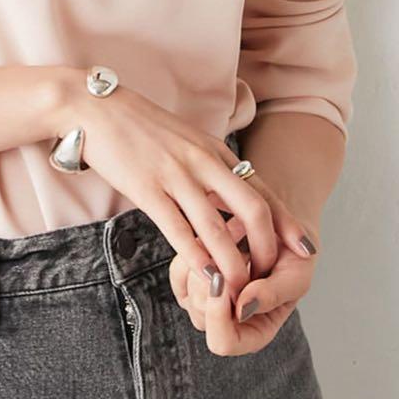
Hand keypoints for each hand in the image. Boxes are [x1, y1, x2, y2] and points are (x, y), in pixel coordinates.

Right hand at [55, 78, 278, 298]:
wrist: (95, 107)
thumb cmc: (138, 126)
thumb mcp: (184, 139)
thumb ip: (208, 165)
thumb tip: (227, 197)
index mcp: (215, 150)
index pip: (263, 190)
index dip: (285, 224)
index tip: (304, 250)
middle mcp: (203, 162)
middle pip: (253, 210)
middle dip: (267, 249)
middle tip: (269, 277)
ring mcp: (176, 175)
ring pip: (217, 228)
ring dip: (233, 264)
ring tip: (240, 290)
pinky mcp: (147, 189)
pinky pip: (179, 230)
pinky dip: (197, 258)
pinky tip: (205, 278)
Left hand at [169, 209, 321, 355]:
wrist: (280, 222)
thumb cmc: (294, 253)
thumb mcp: (296, 273)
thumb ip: (274, 293)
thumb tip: (244, 309)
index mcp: (256, 330)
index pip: (224, 342)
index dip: (219, 316)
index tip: (222, 280)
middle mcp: (228, 320)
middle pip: (201, 313)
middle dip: (216, 279)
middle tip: (238, 251)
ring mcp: (208, 298)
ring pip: (187, 291)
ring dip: (208, 261)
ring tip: (234, 239)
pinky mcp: (193, 275)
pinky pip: (178, 270)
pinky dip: (193, 250)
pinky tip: (217, 236)